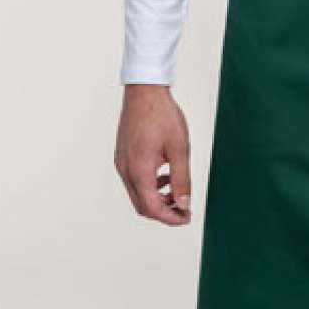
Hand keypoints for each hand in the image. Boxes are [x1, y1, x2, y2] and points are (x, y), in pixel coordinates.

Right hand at [114, 85, 191, 225]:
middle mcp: (126, 170)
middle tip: (184, 209)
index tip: (186, 217)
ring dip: (157, 199)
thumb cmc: (162, 115)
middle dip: (164, 212)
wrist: (144, 91)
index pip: (152, 208)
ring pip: (137, 194)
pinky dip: (149, 185)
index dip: (171, 218)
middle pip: (142, 206)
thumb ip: (182, 179)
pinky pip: (134, 180)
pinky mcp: (122, 156)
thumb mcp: (179, 148)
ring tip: (177, 191)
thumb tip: (184, 203)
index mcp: (139, 170)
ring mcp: (121, 163)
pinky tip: (165, 175)